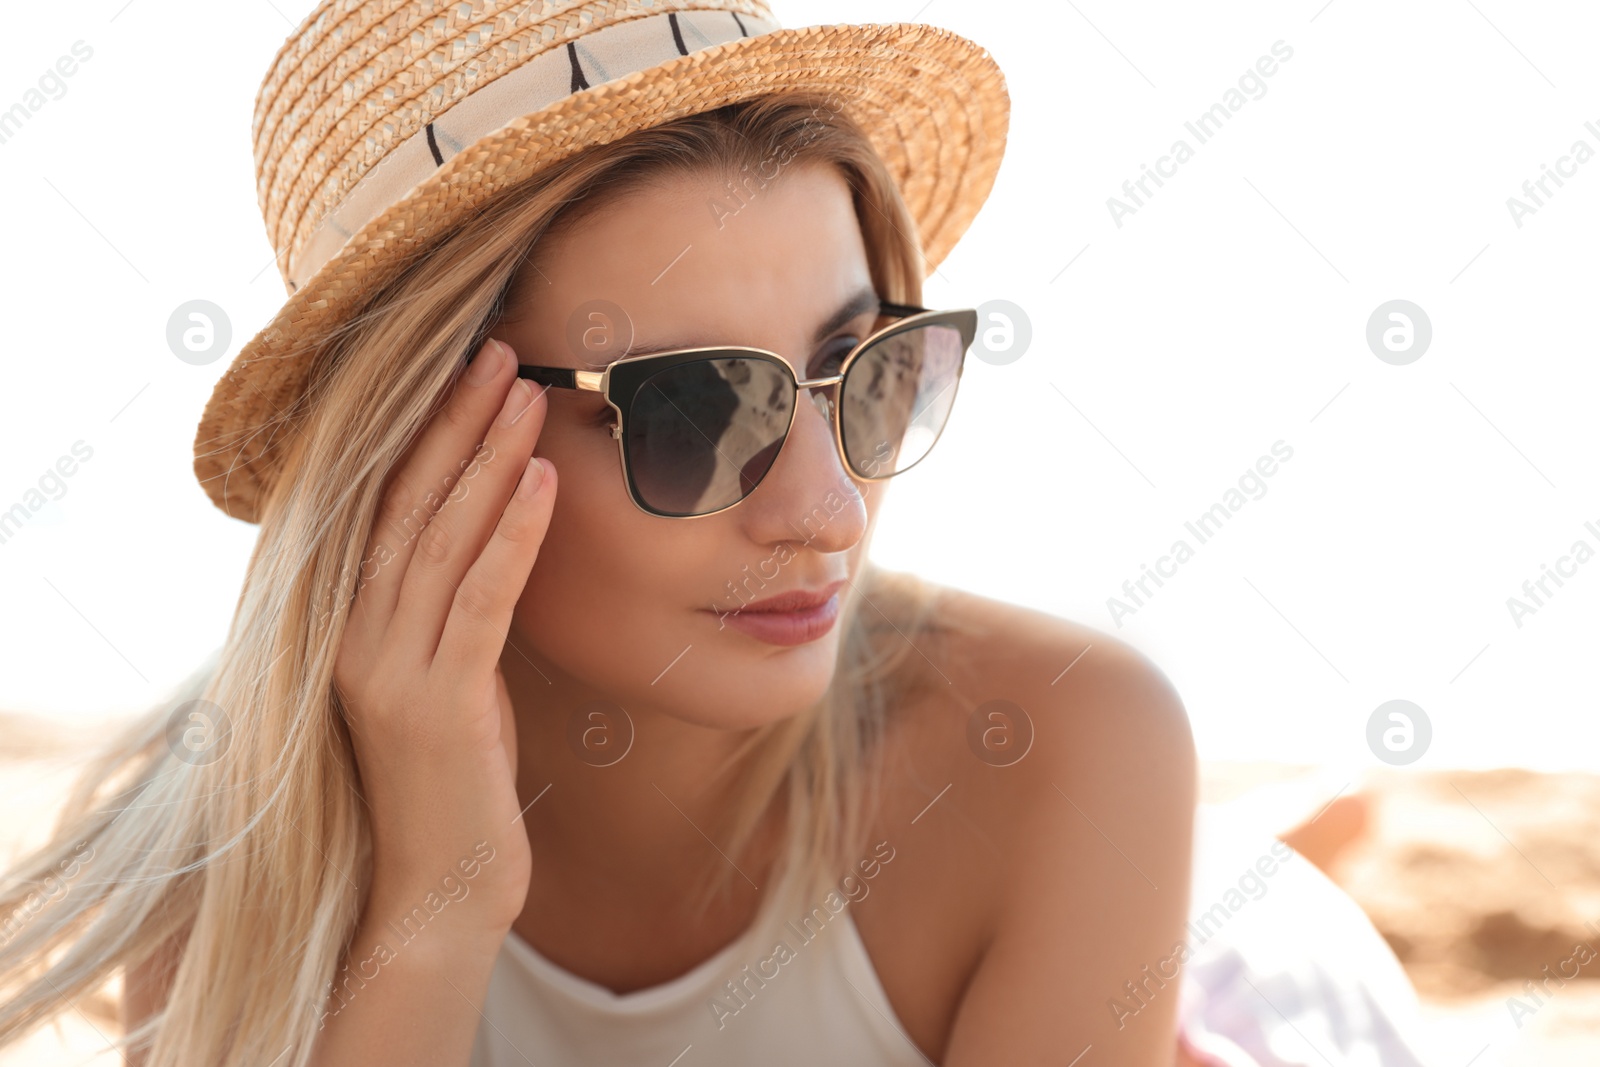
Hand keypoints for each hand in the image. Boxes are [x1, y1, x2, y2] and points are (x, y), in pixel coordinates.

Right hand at [332, 336, 553, 931]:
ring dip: (488, 459)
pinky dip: (513, 533)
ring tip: (527, 393)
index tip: (468, 368)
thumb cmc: (452, 777)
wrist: (434, 890)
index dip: (426, 432)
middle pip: (408, 505)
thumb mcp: (446, 675)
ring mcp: (386, 669)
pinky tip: (545, 479)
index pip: (385, 506)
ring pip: (441, 539)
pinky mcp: (434, 703)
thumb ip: (450, 608)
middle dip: (456, 423)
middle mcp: (353, 635)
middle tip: (502, 351)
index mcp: (348, 623)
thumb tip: (491, 532)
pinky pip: (479, 599)